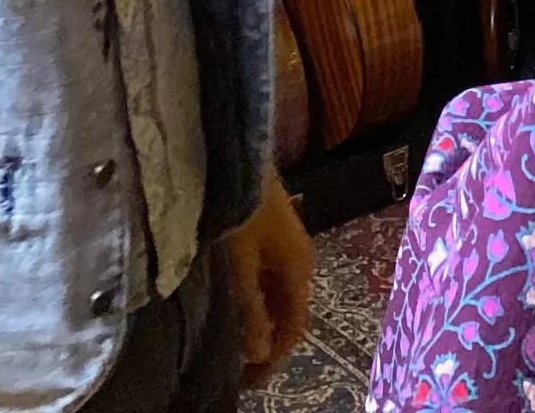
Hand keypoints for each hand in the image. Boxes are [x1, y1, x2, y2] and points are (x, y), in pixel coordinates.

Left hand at [224, 171, 312, 384]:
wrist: (241, 151)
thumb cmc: (242, 206)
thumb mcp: (240, 261)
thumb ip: (250, 307)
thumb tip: (258, 352)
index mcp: (299, 268)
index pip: (295, 326)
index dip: (274, 358)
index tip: (249, 382)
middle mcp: (300, 259)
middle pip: (289, 312)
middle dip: (268, 342)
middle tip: (238, 368)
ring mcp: (288, 245)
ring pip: (279, 295)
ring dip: (262, 321)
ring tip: (234, 340)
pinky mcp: (273, 232)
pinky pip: (270, 278)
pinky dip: (257, 299)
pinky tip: (238, 303)